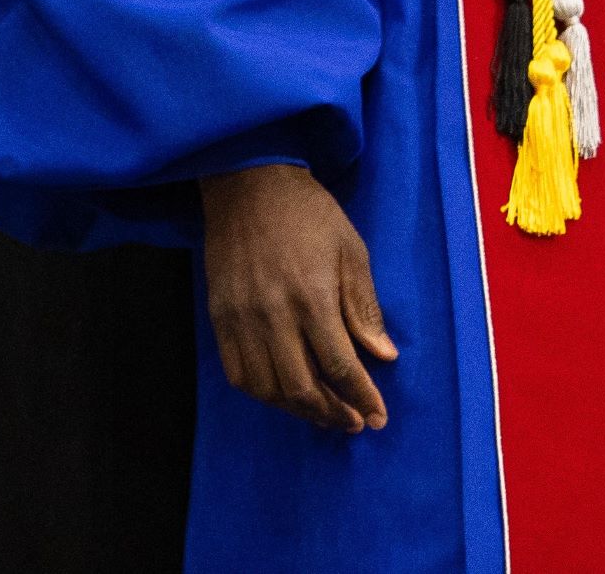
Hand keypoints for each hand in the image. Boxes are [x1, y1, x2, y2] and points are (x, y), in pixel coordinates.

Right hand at [200, 164, 395, 434]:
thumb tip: (384, 356)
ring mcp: (241, 319)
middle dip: (332, 414)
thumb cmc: (309, 213)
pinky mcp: (219, 317)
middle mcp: (273, 315)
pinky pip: (238, 373)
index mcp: (312, 297)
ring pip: (267, 388)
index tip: (378, 417)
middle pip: (302, 388)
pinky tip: (283, 394)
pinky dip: (263, 393)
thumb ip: (364, 307)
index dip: (362, 398)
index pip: (340, 367)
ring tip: (322, 413)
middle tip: (353, 422)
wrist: (248, 183)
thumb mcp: (351, 250)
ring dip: (298, 410)